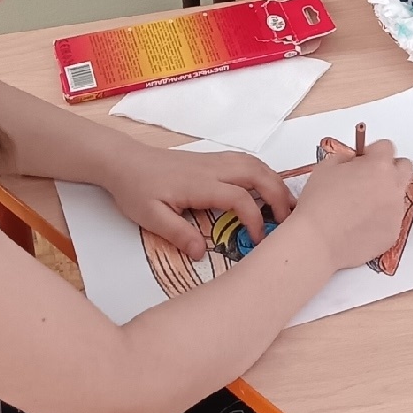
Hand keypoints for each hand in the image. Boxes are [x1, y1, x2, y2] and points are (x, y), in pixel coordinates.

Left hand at [105, 145, 294, 259]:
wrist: (123, 161)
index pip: (239, 198)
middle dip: (279, 196)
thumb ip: (178, 234)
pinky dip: (263, 173)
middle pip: (258, 174)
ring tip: (285, 205)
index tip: (257, 240)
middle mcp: (213, 168)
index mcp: (200, 184)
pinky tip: (265, 187)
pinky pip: (246, 161)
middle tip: (289, 220)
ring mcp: (214, 160)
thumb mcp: (150, 217)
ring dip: (275, 182)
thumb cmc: (135, 189)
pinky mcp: (211, 159)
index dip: (254, 220)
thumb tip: (202, 253)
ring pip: (255, 164)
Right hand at [288, 141, 412, 273]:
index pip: (387, 147)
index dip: (373, 152)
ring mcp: (395, 211)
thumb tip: (352, 161)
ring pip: (398, 195)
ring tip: (360, 205)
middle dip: (390, 168)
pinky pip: (392, 219)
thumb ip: (345, 158)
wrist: (317, 241)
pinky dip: (381, 219)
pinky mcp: (393, 233)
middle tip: (370, 177)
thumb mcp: (326, 167)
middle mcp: (393, 187)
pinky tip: (360, 224)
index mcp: (378, 166)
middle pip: (404, 167)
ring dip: (385, 195)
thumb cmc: (318, 205)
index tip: (364, 159)